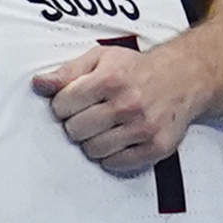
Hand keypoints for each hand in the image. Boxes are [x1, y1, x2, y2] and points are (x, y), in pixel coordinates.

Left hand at [34, 44, 202, 173]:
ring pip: (93, 150)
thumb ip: (67, 72)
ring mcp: (142, 128)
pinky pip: (116, 163)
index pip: (63, 105)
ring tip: (104, 128)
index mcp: (110, 80)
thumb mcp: (100, 59)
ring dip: (93, 141)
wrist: (182, 77)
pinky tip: (117, 139)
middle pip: (75, 131)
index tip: (73, 102)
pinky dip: (112, 155)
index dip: (63, 105)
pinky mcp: (155, 147)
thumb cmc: (137, 69)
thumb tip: (39, 84)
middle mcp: (127, 104)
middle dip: (77, 123)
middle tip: (90, 115)